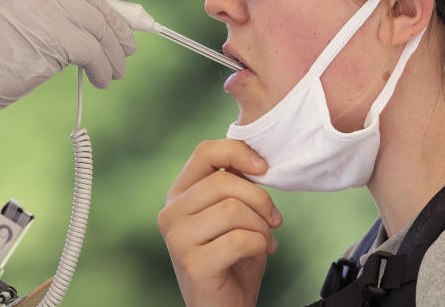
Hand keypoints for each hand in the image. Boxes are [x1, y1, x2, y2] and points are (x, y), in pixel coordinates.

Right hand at [0, 0, 141, 123]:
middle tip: (129, 48)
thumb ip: (48, 2)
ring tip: (116, 70)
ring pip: (96, 26)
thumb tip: (108, 17)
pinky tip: (102, 78)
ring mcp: (40, 3)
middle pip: (90, 0)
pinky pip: (91, 50)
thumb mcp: (7, 8)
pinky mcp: (50, 35)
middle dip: (116, 27)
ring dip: (112, 52)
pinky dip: (102, 66)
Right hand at [158, 139, 282, 306]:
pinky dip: (260, 245)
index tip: (264, 168)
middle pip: (223, 181)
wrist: (226, 305)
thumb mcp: (233, 213)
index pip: (205, 152)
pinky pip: (239, 240)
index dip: (238, 152)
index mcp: (179, 195)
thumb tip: (256, 159)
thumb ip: (235, 185)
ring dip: (261, 225)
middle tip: (274, 219)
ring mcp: (178, 239)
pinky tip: (261, 253)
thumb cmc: (233, 257)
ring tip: (265, 239)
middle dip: (260, 199)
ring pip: (233, 209)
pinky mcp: (193, 264)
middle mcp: (170, 213)